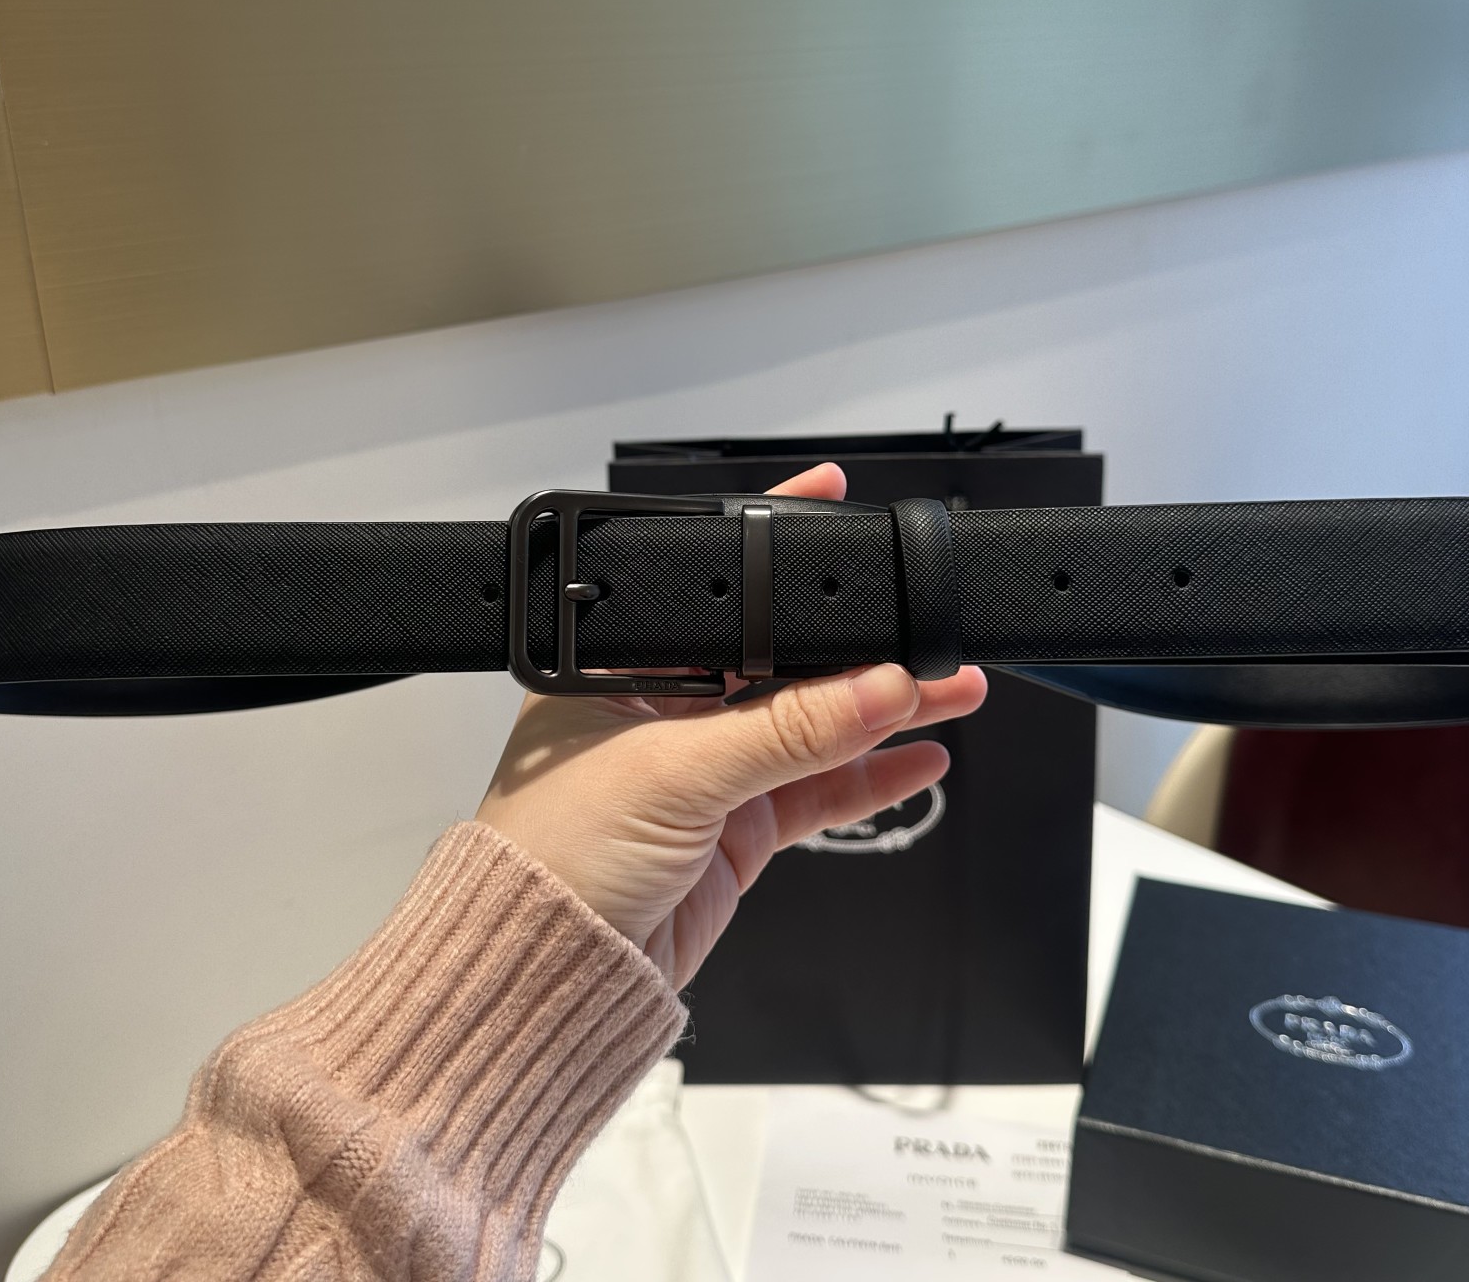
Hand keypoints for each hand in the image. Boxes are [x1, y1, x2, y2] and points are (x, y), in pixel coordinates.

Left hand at [476, 463, 988, 987]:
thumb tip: (877, 688)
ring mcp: (704, 771)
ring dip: (881, 711)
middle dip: (855, 649)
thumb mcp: (674, 775)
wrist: (546, 979)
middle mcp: (663, 709)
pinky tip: (919, 758)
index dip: (779, 558)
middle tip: (926, 635)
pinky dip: (870, 777)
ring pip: (811, 727)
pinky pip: (817, 790)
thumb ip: (784, 730)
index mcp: (622, 666)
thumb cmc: (552, 861)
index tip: (841, 520)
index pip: (716, 596)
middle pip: (780, 663)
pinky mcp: (733, 828)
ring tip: (952, 689)